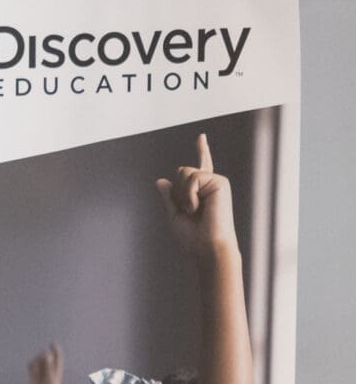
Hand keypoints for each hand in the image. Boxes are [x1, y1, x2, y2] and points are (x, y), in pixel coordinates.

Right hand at [28, 343, 61, 383]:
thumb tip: (46, 353)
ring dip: (36, 363)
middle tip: (42, 364)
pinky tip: (32, 373)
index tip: (52, 343)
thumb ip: (48, 365)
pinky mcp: (33, 372)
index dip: (55, 349)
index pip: (57, 356)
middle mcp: (50, 367)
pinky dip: (31, 367)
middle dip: (42, 357)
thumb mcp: (50, 377)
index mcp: (57, 368)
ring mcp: (41, 370)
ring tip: (37, 373)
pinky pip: (30, 363)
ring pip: (37, 359)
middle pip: (45, 356)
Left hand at [157, 132, 239, 261]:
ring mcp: (217, 181)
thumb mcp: (174, 215)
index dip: (202, 150)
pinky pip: (193, 178)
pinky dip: (189, 194)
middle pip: (181, 170)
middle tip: (189, 210)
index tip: (202, 136)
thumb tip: (161, 180)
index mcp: (202, 190)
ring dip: (183, 194)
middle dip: (177, 190)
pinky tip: (198, 207)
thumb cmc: (193, 237)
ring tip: (194, 210)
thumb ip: (169, 197)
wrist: (206, 247)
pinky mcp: (220, 182)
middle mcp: (211, 183)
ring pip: (185, 172)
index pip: (199, 167)